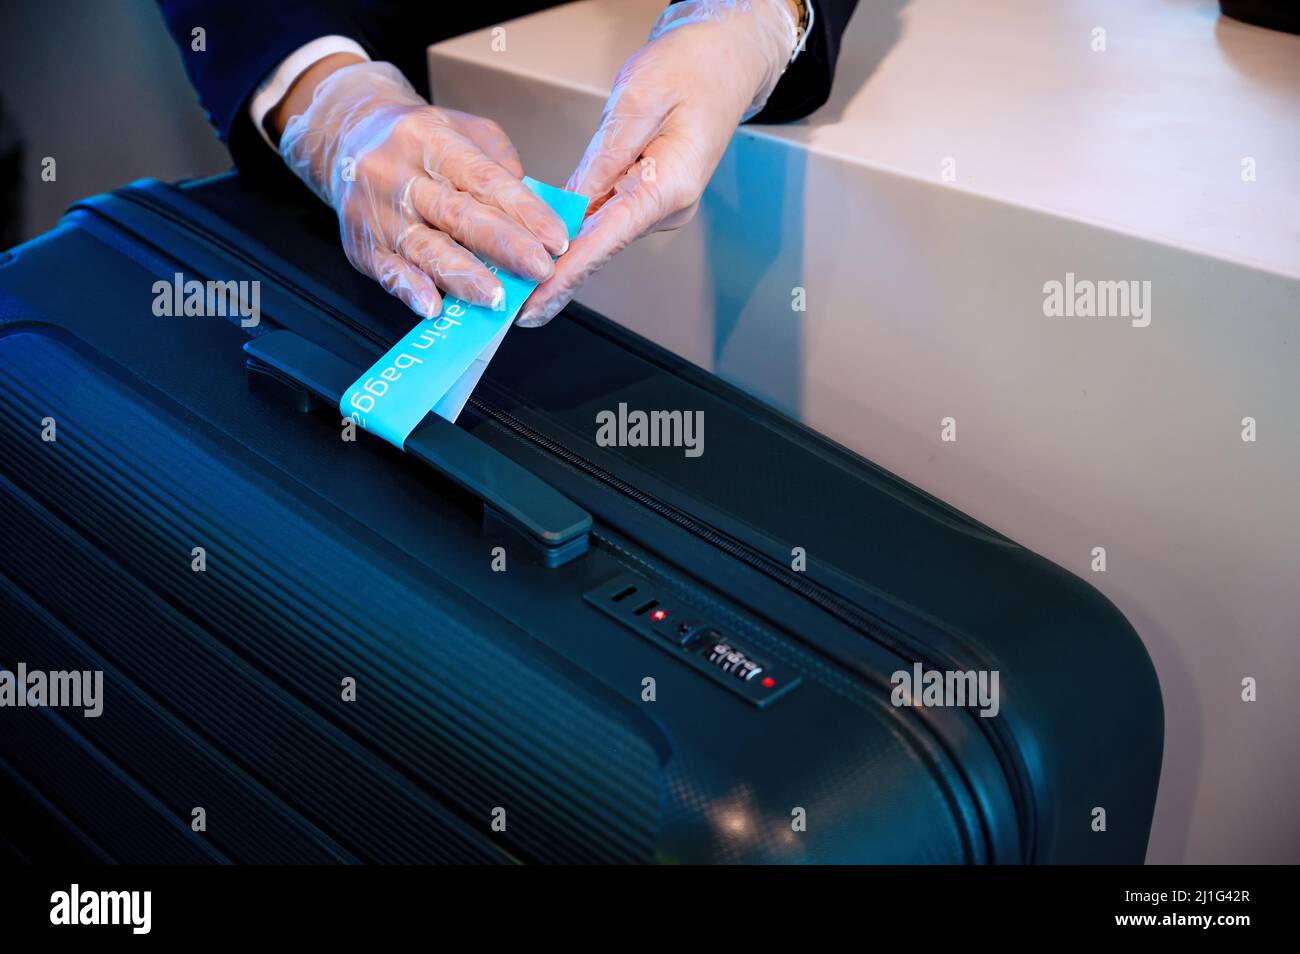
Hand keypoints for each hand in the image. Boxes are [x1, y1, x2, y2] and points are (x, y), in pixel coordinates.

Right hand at [279, 60, 568, 317]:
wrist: (344, 137)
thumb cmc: (419, 142)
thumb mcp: (463, 131)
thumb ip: (499, 167)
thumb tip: (530, 215)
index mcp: (432, 139)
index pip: (484, 178)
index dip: (524, 211)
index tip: (556, 239)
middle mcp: (400, 174)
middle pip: (457, 214)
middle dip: (504, 246)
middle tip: (540, 270)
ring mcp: (378, 213)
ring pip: (425, 248)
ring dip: (464, 277)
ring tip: (497, 298)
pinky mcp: (362, 246)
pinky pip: (389, 272)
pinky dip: (412, 291)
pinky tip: (434, 308)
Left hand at [517, 0, 798, 326]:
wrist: (727, 58)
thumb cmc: (692, 67)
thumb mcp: (636, 102)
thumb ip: (602, 159)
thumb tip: (569, 204)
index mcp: (670, 186)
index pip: (605, 241)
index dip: (564, 275)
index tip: (535, 303)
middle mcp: (669, 207)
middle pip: (601, 246)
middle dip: (556, 273)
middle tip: (513, 300)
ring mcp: (662, 206)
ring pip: (601, 232)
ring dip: (563, 246)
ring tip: (523, 264)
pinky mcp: (653, 198)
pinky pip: (608, 215)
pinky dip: (579, 225)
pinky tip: (553, 232)